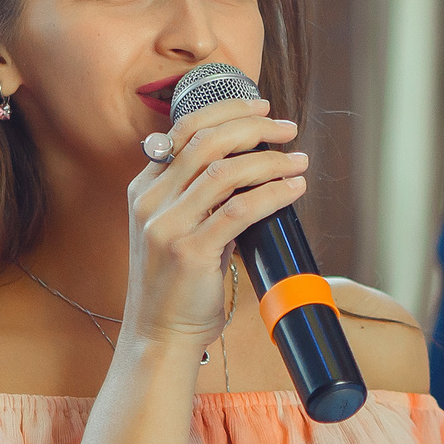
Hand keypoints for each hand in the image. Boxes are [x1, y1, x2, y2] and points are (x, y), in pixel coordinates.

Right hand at [125, 96, 303, 347]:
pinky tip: (293, 189)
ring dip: (269, 160)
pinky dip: (272, 194)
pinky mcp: (189, 252)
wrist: (160, 336)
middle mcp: (151, 201)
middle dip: (253, 126)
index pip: (184, 129)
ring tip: (299, 161)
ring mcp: (167, 226)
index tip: (261, 108)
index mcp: (145, 188)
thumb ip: (201, 198)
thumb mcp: (178, 229)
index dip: (227, 111)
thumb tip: (251, 167)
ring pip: (224, 171)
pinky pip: (239, 210)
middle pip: (205, 140)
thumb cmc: (178, 285)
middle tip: (287, 128)